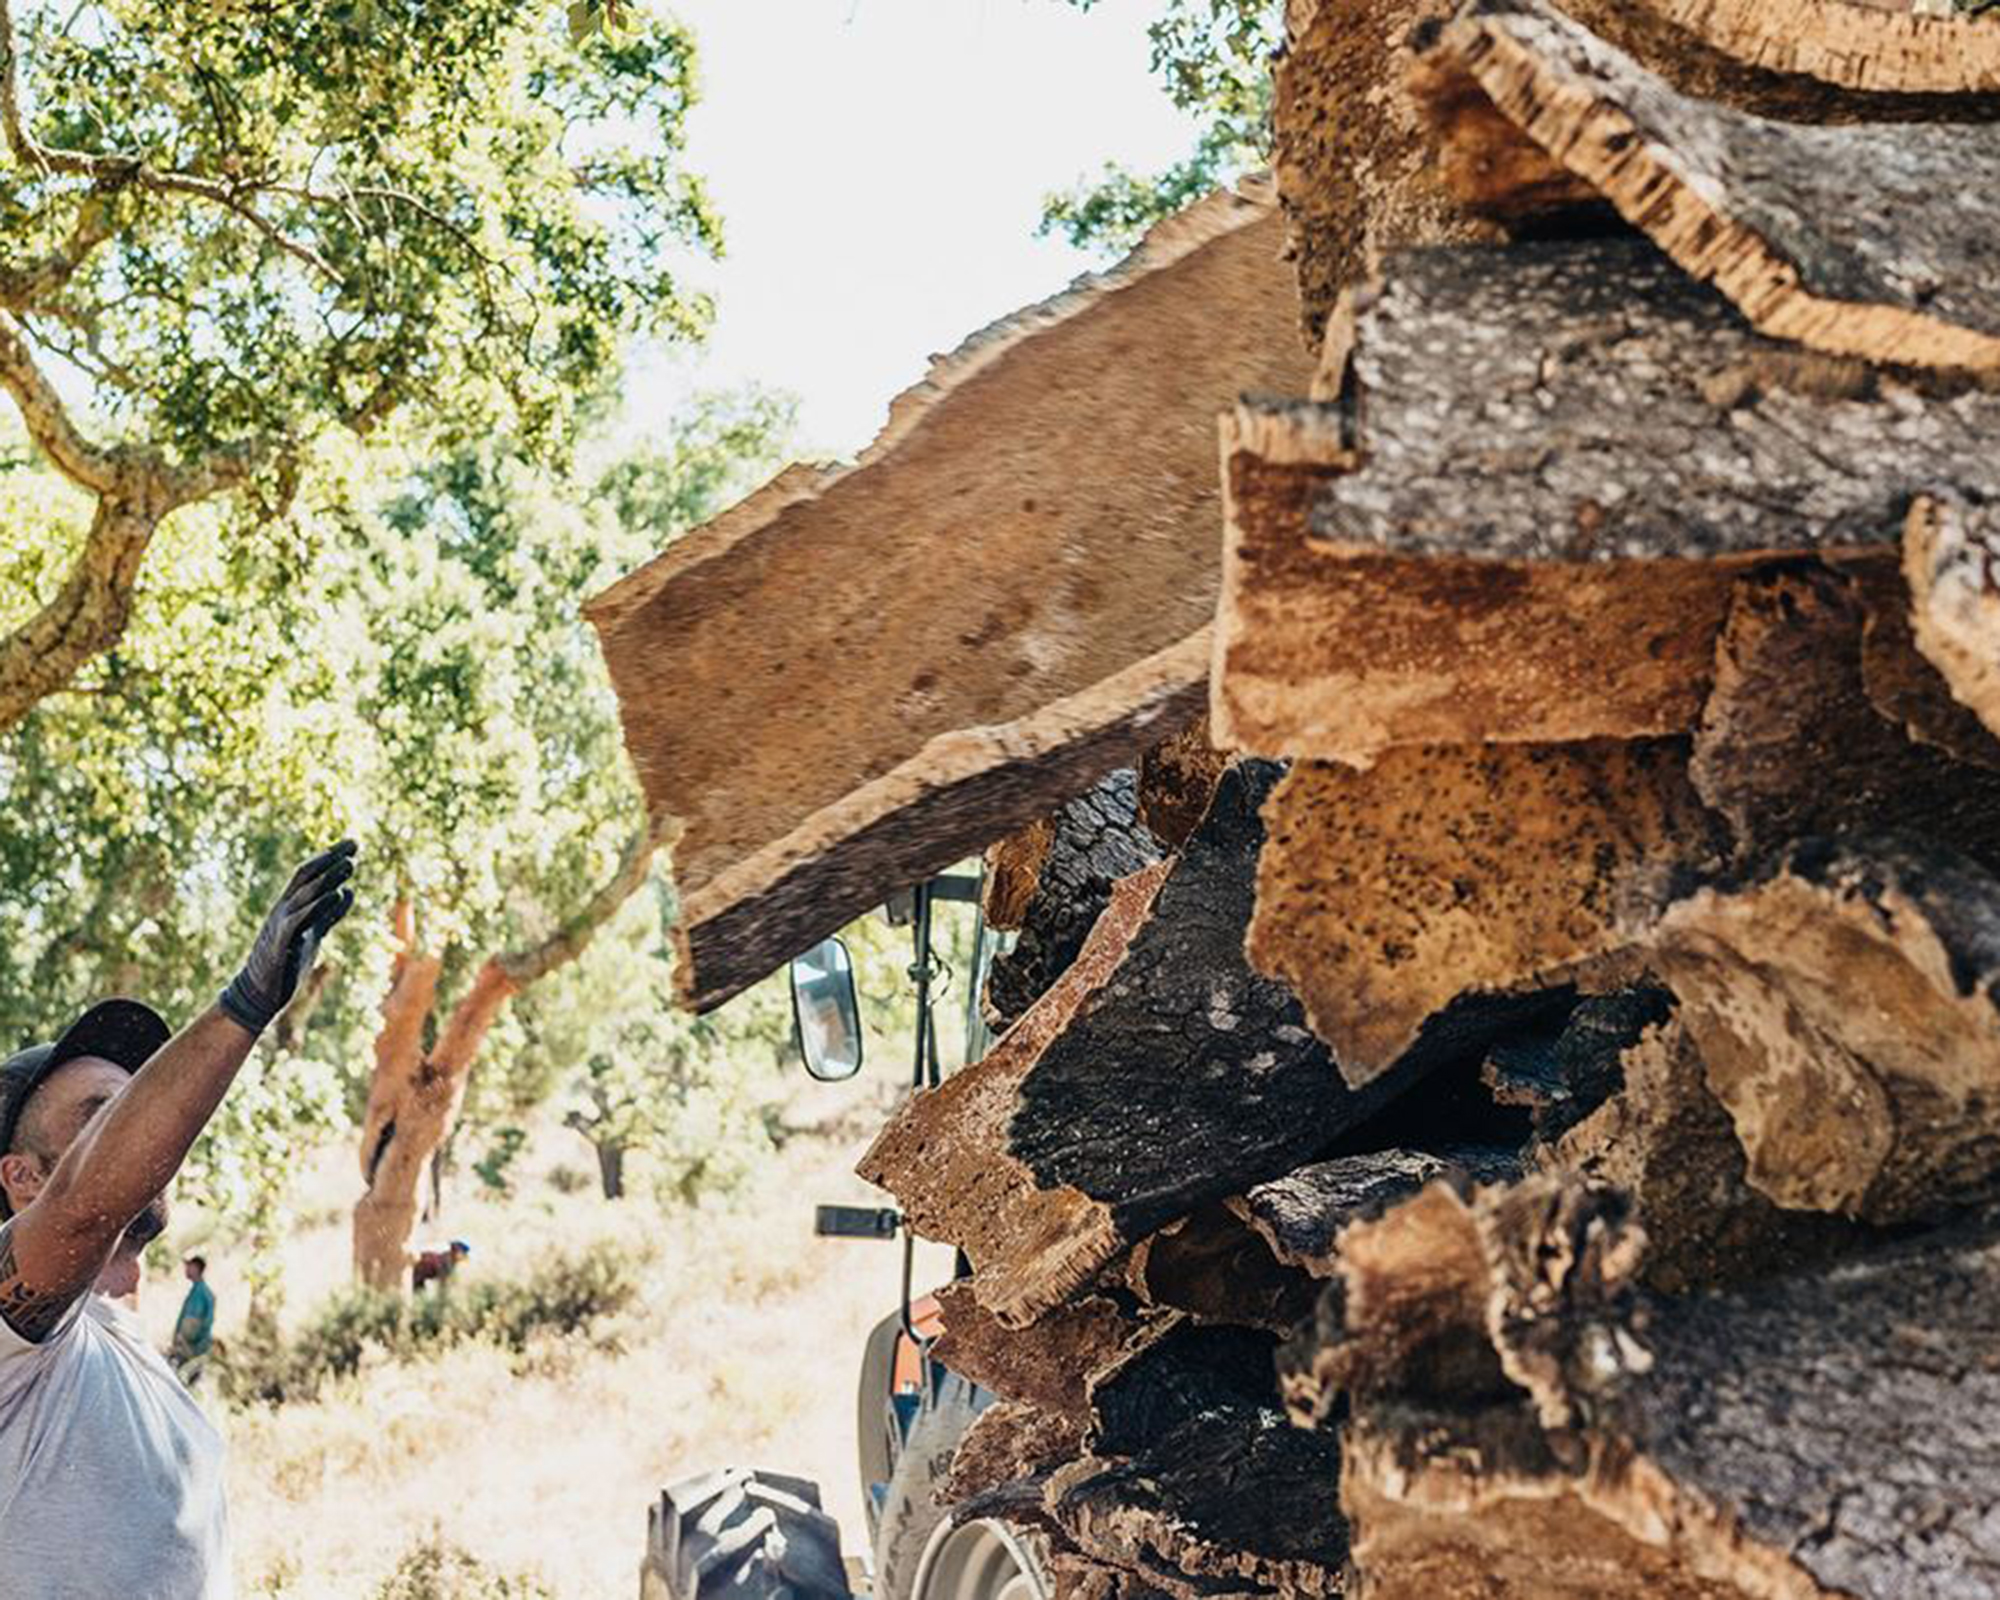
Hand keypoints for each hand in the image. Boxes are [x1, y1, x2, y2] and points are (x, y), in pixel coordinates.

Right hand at [219, 841, 358, 1034]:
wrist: (259, 993)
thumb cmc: (286, 961)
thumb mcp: (313, 932)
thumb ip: (329, 914)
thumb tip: (347, 892)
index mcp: (290, 906)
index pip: (310, 874)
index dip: (330, 857)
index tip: (352, 843)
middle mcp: (283, 910)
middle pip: (306, 876)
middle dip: (330, 859)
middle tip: (354, 843)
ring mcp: (280, 925)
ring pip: (304, 895)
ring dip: (328, 878)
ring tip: (349, 865)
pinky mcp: (281, 943)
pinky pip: (300, 920)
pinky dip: (318, 906)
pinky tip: (335, 895)